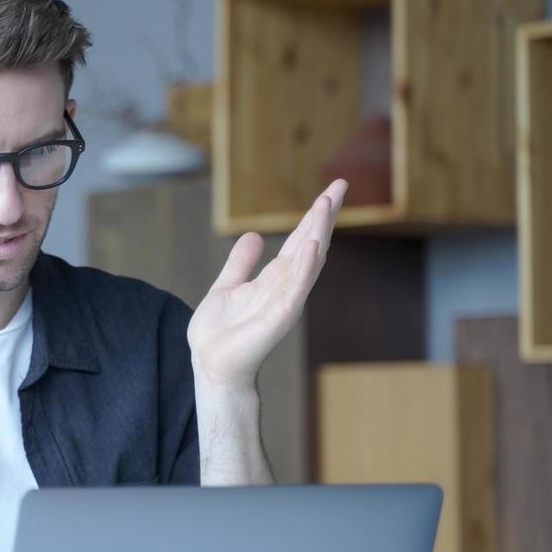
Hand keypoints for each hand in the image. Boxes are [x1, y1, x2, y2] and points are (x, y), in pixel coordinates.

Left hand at [187, 179, 347, 390]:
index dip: (314, 216)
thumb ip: (240, 264)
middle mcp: (285, 286)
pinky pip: (296, 289)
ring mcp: (285, 301)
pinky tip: (313, 246)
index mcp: (273, 278)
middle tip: (340, 185)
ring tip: (327, 203)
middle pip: (309, 244)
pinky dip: (306, 268)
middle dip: (323, 216)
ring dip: (317, 232)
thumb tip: (253, 237)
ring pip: (306, 261)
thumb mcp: (227, 286)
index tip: (332, 191)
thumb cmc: (219, 334)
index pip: (299, 240)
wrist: (211, 365)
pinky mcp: (279, 318)